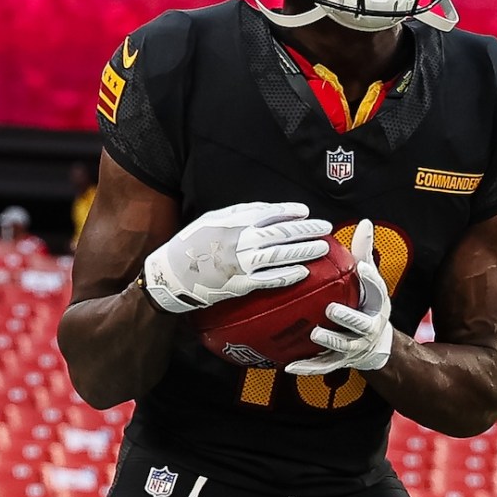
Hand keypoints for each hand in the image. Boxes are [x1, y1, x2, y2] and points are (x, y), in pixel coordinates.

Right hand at [139, 202, 331, 313]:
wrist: (172, 274)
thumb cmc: (192, 244)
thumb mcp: (213, 220)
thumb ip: (240, 214)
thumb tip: (270, 211)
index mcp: (233, 222)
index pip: (268, 213)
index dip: (289, 212)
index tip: (306, 212)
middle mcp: (239, 240)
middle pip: (280, 233)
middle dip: (305, 230)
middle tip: (324, 228)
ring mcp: (241, 263)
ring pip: (279, 255)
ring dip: (303, 251)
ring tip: (321, 248)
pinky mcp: (240, 284)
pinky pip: (269, 279)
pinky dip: (287, 275)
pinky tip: (303, 273)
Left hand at [287, 220, 392, 375]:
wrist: (376, 346)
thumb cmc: (365, 305)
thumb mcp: (369, 281)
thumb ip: (364, 254)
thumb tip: (365, 223)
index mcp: (377, 306)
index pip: (378, 292)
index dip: (372, 280)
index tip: (363, 268)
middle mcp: (369, 328)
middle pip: (361, 324)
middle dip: (348, 318)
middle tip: (331, 310)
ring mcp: (355, 347)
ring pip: (342, 347)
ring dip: (329, 341)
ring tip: (314, 334)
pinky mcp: (340, 363)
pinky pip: (323, 366)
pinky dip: (307, 367)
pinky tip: (289, 366)